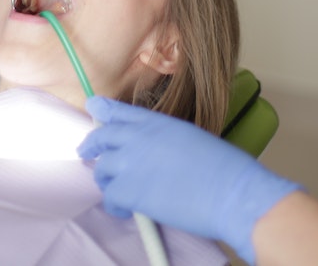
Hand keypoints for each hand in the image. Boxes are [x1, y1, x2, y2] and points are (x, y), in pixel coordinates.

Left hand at [78, 96, 300, 262]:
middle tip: (87, 152)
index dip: (103, 110)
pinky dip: (116, 206)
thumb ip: (163, 139)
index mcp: (156, 122)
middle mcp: (138, 137)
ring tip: (118, 190)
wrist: (230, 190)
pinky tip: (127, 210)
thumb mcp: (190, 137)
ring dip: (107, 180)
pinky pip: (110, 198)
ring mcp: (130, 163)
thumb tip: (151, 153)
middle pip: (102, 138)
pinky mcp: (129, 191)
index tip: (93, 107)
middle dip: (92, 145)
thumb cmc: (222, 167)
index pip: (120, 112)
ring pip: (102, 170)